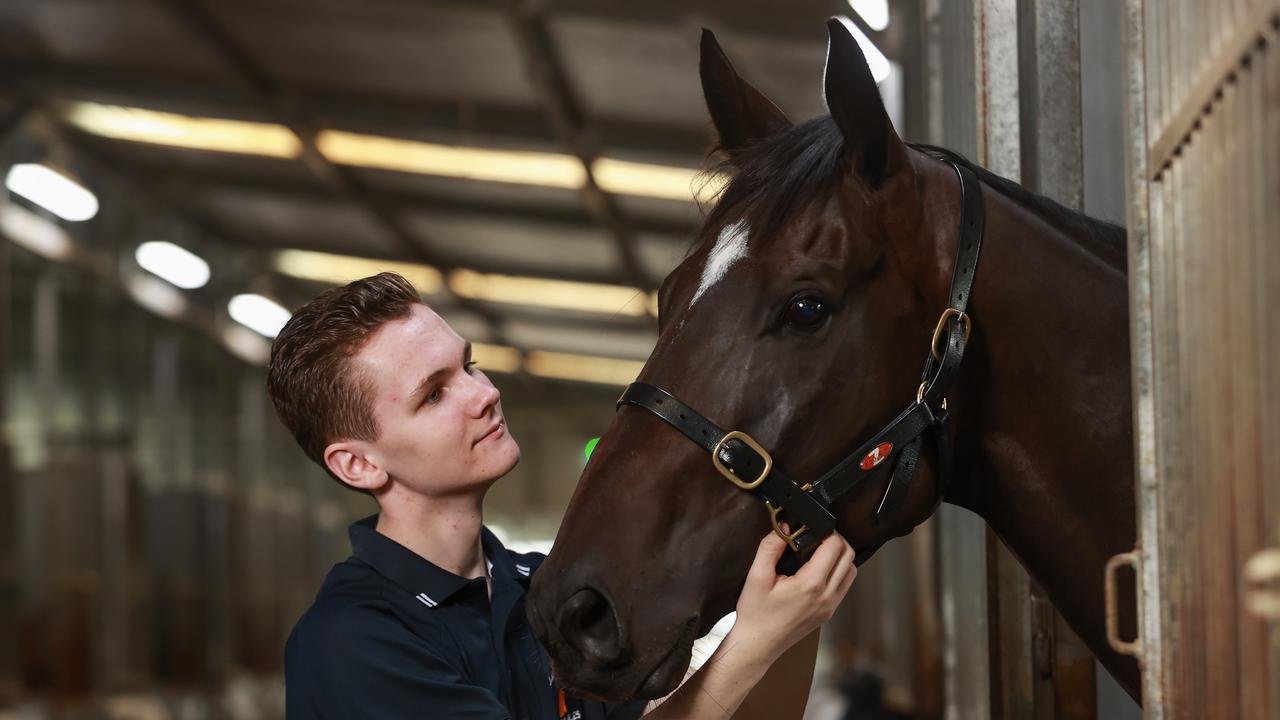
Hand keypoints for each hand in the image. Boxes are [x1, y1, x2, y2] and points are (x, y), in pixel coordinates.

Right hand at [730, 531, 856, 663]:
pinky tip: (818, 569)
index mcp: (810, 585)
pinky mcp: (829, 612)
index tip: (812, 528)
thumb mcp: (756, 576)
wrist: (758, 645)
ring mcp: (830, 606)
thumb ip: (770, 547)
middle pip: (848, 556)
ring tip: (818, 551)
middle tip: (817, 535)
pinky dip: (838, 571)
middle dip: (836, 540)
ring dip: (840, 556)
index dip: (827, 531)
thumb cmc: (755, 614)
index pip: (834, 547)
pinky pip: (844, 585)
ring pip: (851, 571)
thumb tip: (784, 527)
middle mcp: (826, 596)